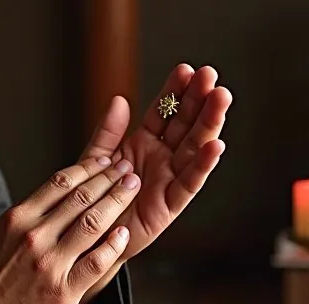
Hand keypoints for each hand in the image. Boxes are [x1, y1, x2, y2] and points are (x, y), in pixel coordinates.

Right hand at [0, 156, 141, 303]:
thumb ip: (16, 220)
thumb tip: (38, 207)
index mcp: (17, 218)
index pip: (59, 183)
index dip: (86, 168)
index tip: (102, 161)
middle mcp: (35, 236)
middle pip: (81, 197)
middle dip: (108, 178)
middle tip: (125, 167)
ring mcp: (51, 263)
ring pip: (92, 223)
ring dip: (116, 202)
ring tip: (131, 188)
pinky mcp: (63, 291)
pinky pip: (96, 263)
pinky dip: (113, 246)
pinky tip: (123, 234)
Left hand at [78, 64, 230, 269]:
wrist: (89, 239)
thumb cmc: (93, 200)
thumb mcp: (94, 159)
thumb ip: (107, 131)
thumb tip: (118, 99)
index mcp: (143, 143)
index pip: (163, 112)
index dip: (174, 91)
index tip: (186, 70)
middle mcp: (161, 158)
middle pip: (185, 125)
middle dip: (198, 100)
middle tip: (210, 77)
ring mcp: (168, 179)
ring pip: (194, 148)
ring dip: (208, 124)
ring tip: (220, 99)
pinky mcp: (170, 204)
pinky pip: (189, 182)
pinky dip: (203, 165)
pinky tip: (216, 145)